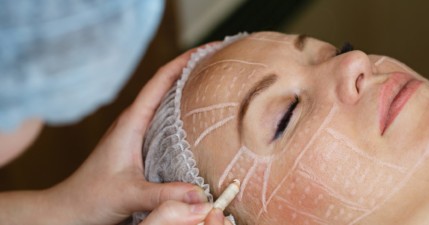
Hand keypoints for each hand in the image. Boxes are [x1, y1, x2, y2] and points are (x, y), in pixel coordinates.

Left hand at [41, 47, 218, 223]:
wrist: (70, 209)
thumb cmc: (91, 198)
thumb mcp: (130, 194)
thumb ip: (164, 194)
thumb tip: (200, 195)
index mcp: (131, 122)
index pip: (160, 81)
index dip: (184, 62)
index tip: (208, 50)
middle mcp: (134, 121)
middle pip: (165, 84)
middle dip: (191, 68)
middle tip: (219, 61)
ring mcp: (136, 131)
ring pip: (165, 100)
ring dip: (187, 87)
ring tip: (213, 80)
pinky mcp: (139, 143)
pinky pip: (165, 118)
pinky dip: (183, 108)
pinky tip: (197, 116)